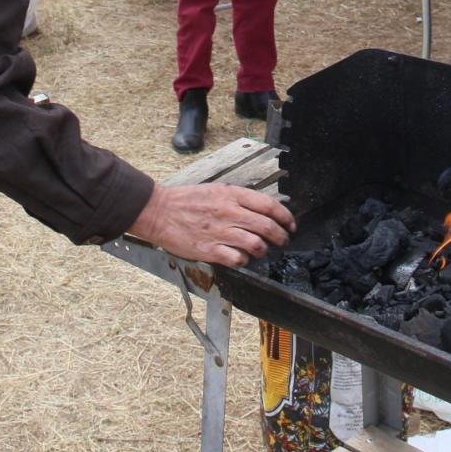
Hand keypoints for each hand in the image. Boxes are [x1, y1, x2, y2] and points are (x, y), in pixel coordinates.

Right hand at [127, 184, 296, 266]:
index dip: (286, 217)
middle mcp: (229, 212)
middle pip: (268, 227)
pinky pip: (237, 259)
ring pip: (256, 244)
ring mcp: (220, 231)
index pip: (270, 206)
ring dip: (263, 250)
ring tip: (260, 251)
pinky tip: (241, 259)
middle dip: (281, 237)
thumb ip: (239, 199)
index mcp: (232, 195)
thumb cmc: (187, 200)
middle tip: (282, 241)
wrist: (159, 211)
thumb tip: (262, 210)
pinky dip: (244, 261)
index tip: (291, 225)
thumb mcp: (217, 190)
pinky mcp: (209, 249)